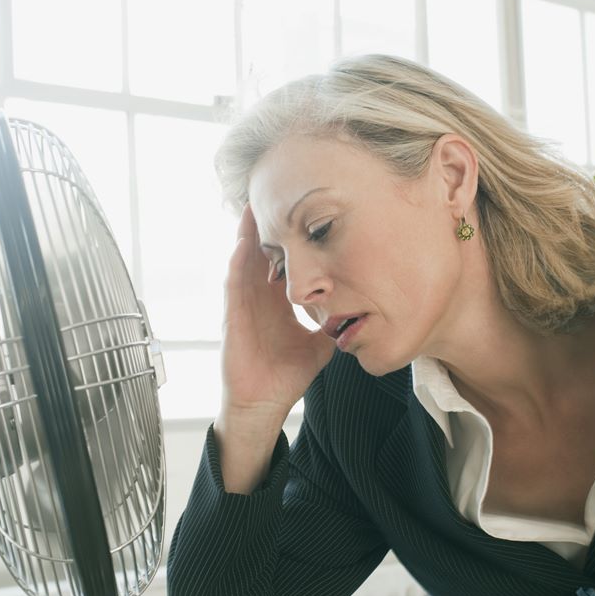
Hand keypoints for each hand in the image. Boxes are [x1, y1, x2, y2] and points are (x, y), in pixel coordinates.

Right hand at [220, 205, 335, 418]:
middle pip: (260, 253)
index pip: (282, 262)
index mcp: (277, 302)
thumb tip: (362, 315)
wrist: (264, 403)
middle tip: (272, 192)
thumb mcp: (320, 345)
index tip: (300, 212)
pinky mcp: (232, 318)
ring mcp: (242, 306)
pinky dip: (237, 264)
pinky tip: (242, 244)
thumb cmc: (286, 376)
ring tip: (252, 205)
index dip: (289, 239)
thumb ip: (335, 327)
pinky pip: (232, 285)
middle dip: (265, 225)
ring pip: (243, 261)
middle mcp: (258, 298)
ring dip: (246, 235)